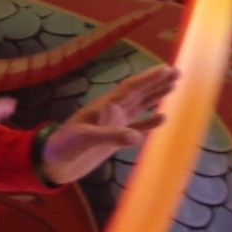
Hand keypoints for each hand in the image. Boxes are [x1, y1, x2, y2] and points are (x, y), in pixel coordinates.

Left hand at [40, 62, 179, 185]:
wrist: (54, 163)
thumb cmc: (64, 146)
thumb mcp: (85, 139)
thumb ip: (110, 136)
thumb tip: (137, 137)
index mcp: (104, 107)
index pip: (130, 88)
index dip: (148, 79)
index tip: (165, 68)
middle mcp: (112, 112)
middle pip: (138, 93)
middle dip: (157, 82)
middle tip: (178, 71)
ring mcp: (115, 124)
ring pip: (140, 106)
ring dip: (156, 96)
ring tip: (174, 86)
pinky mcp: (116, 139)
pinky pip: (138, 127)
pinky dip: (150, 122)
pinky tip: (163, 117)